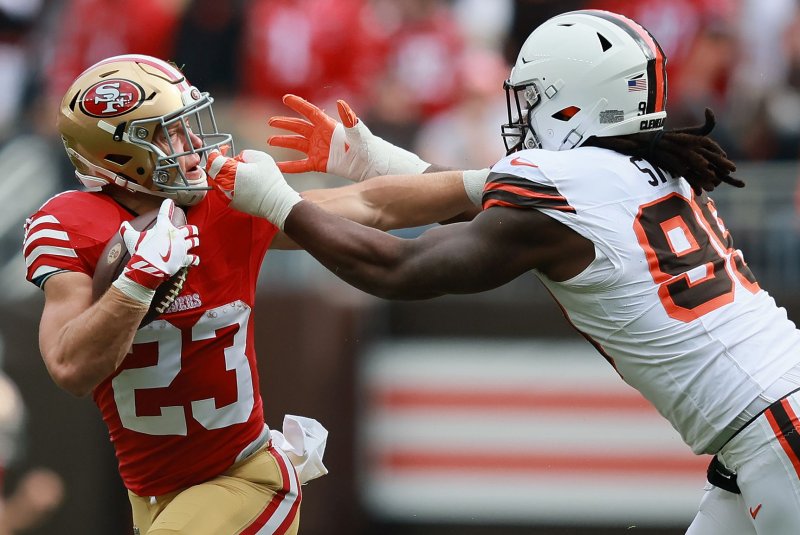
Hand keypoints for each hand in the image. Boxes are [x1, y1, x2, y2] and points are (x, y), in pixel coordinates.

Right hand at [112, 199, 198, 302]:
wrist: (150, 267)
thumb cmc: (141, 250)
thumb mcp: (131, 238)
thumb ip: (126, 230)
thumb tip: (122, 225)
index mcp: (164, 227)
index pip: (166, 212)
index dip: (168, 205)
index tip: (170, 202)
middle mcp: (176, 235)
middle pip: (189, 229)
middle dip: (191, 229)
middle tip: (193, 230)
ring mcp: (182, 247)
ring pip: (193, 242)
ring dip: (194, 241)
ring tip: (196, 241)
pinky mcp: (184, 259)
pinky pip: (193, 258)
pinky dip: (194, 259)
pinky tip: (196, 259)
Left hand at [206, 149, 301, 228]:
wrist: (277, 202)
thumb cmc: (270, 181)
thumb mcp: (260, 157)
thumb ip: (244, 154)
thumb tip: (237, 158)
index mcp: (230, 171)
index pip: (214, 161)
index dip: (216, 154)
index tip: (221, 151)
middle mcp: (225, 185)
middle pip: (212, 172)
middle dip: (218, 164)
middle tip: (227, 160)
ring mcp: (227, 196)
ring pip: (216, 182)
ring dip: (221, 175)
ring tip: (234, 171)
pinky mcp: (231, 203)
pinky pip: (223, 191)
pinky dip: (226, 185)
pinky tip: (237, 182)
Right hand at [268, 94, 428, 180]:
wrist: (375, 167)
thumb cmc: (370, 149)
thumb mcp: (360, 134)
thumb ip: (350, 120)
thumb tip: (341, 103)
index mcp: (330, 126)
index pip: (311, 112)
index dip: (298, 105)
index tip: (285, 98)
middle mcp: (322, 136)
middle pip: (299, 127)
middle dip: (285, 124)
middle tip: (270, 122)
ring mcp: (320, 150)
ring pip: (297, 144)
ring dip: (284, 142)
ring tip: (269, 140)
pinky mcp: (320, 164)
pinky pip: (301, 165)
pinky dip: (289, 166)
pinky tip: (278, 167)